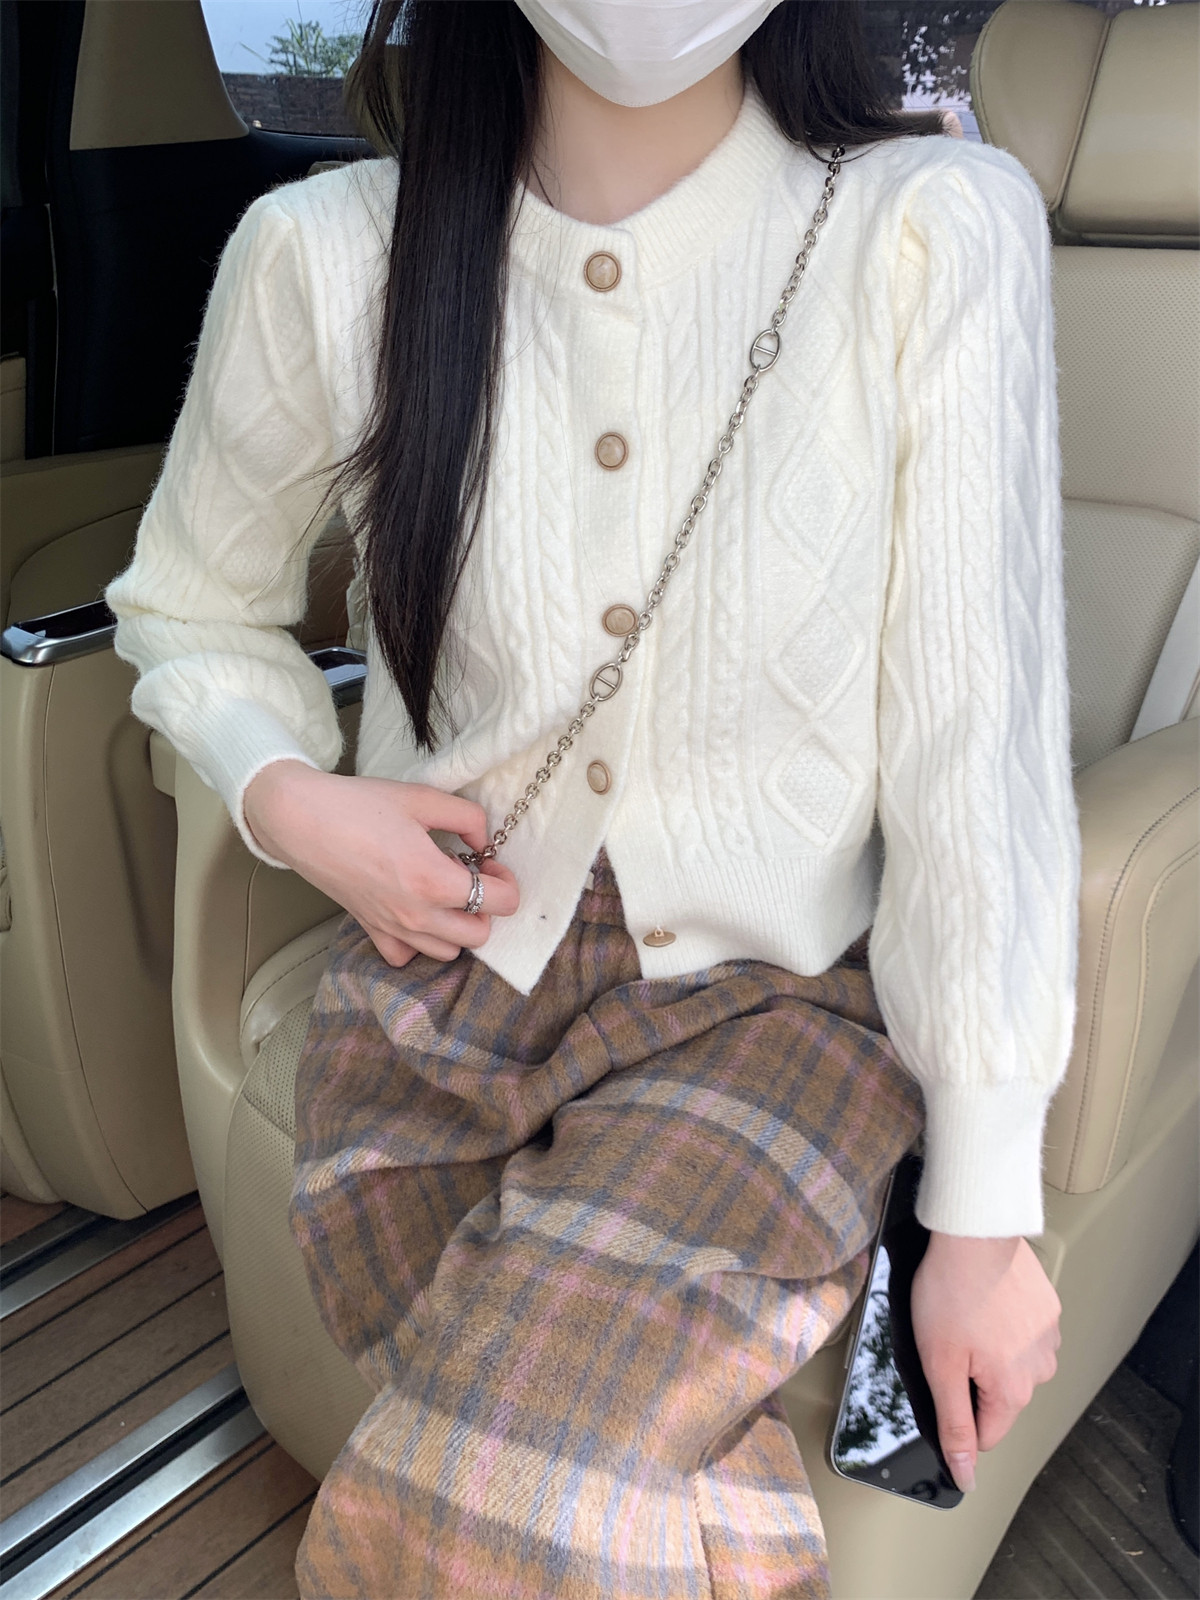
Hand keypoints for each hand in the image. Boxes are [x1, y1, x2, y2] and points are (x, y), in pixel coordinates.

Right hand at [243, 759, 519, 966]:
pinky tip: (416, 912)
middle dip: (486, 906)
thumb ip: (467, 817)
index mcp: (434, 881)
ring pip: (447, 952)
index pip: (501, 903)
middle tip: (471, 875)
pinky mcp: (370, 929)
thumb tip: (484, 839)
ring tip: (445, 893)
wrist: (299, 819)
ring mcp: (392, 928)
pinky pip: (405, 956)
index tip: (489, 861)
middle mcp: (417, 915)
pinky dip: (418, 943)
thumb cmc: (358, 805)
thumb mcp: (423, 798)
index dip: (506, 881)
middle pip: (479, 934)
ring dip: (457, 926)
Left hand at [911, 1232, 1060, 1492]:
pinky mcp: (1048, 1310)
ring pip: (1010, 1364)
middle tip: (949, 1338)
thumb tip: (964, 1473)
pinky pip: (1021, 1334)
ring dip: (988, 1349)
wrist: (975, 1232)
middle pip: (997, 1398)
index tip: (943, 1380)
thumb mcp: (939, 1365)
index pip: (985, 1435)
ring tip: (966, 1314)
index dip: (955, 1414)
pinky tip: (984, 1300)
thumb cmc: (951, 1291)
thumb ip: (953, 1423)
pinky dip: (1002, 1323)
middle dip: (970, 1376)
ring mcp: (1049, 1338)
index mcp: (1014, 1391)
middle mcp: (1040, 1370)